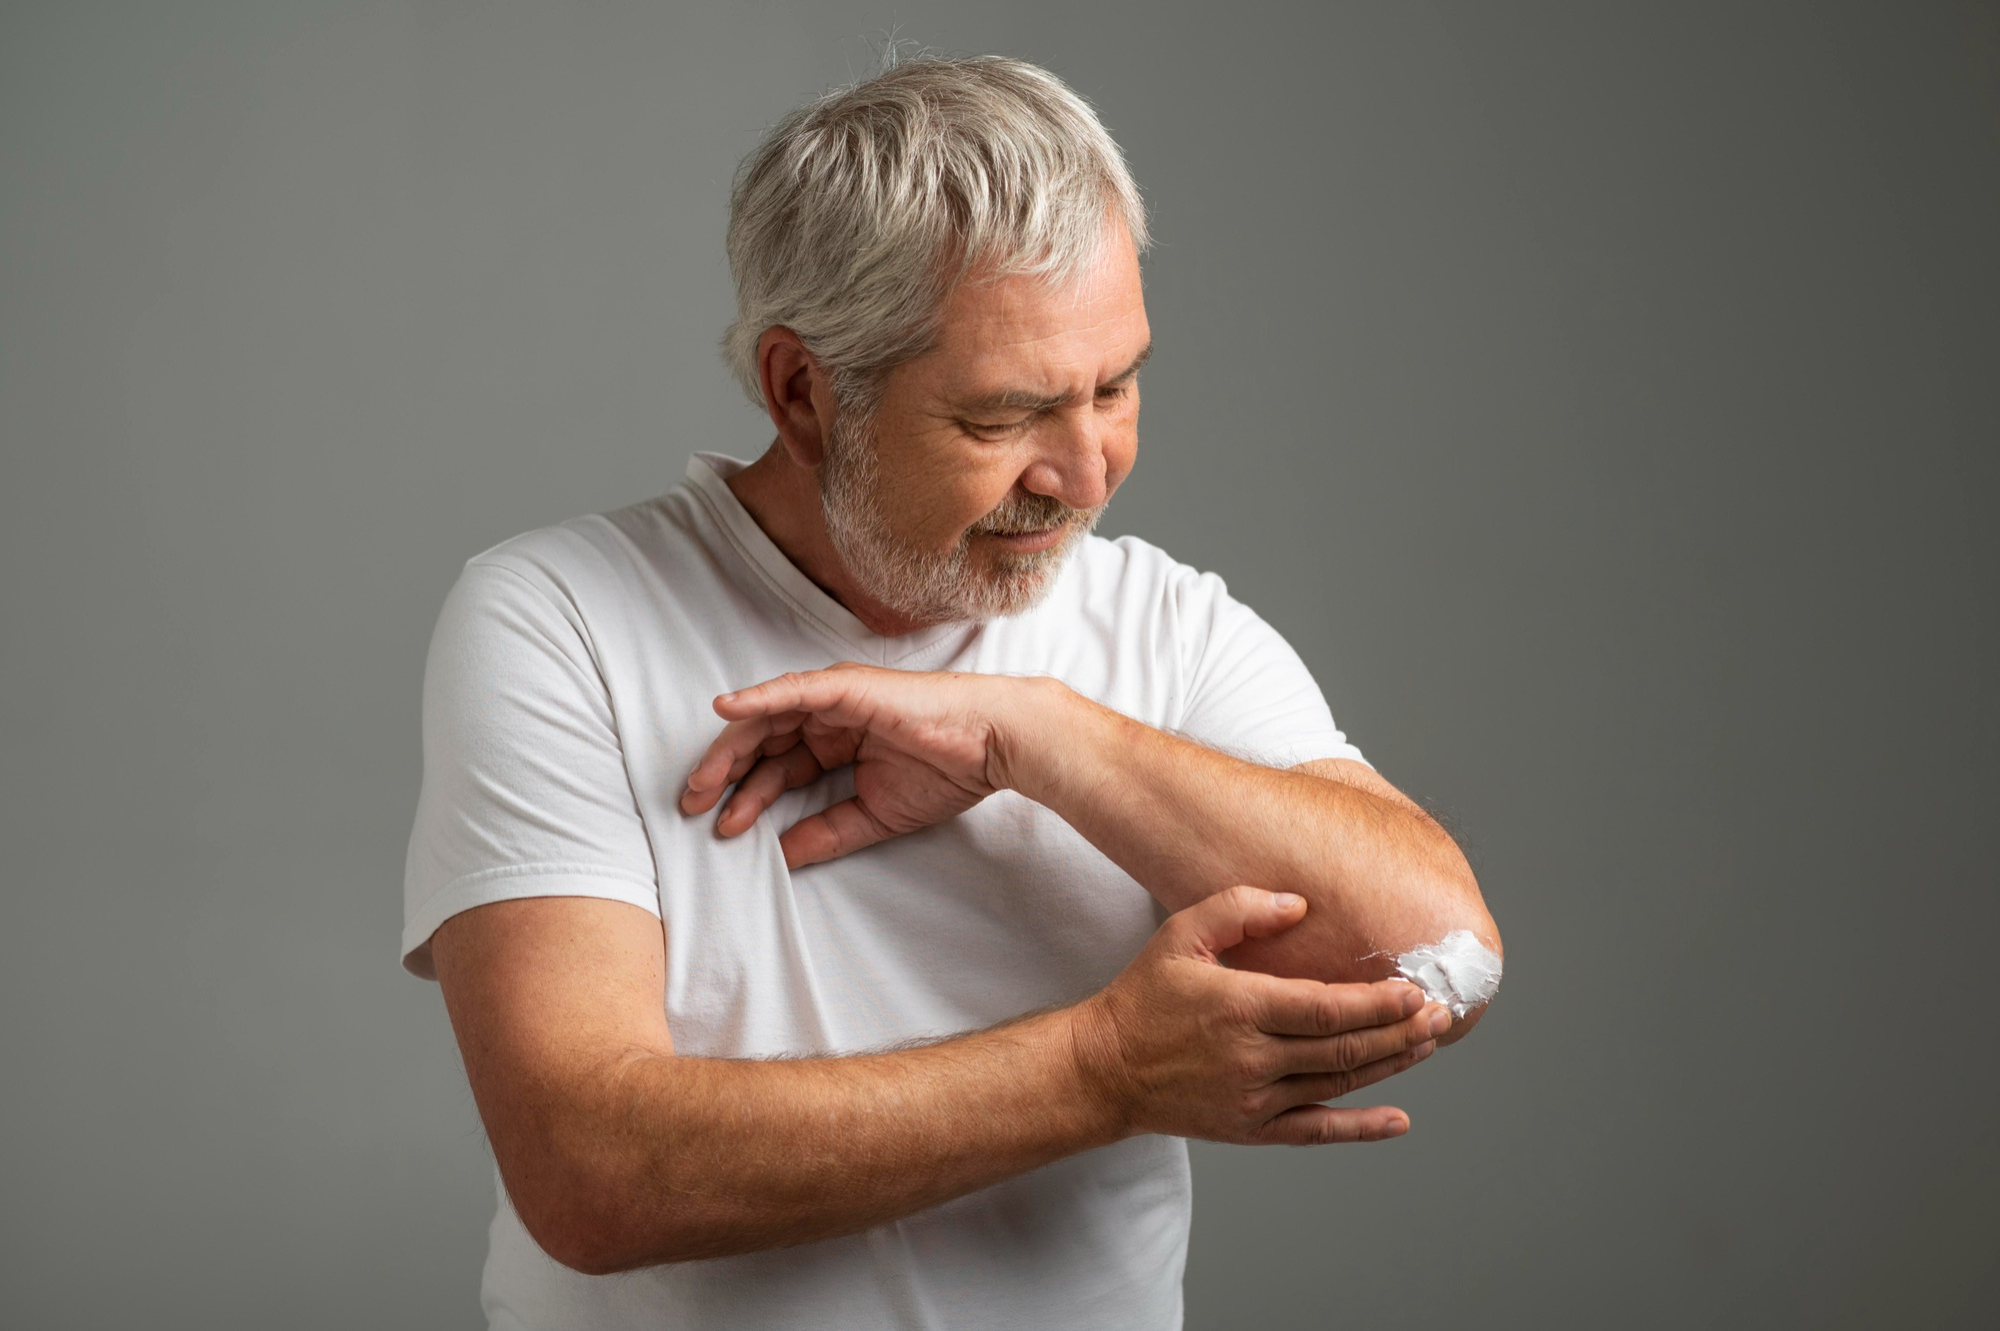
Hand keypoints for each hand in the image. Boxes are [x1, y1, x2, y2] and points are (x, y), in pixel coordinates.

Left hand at [679, 664, 1041, 868]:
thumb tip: (782, 855)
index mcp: (837, 741)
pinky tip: (727, 710)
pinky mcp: (846, 687)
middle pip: (762, 741)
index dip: (747, 796)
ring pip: (766, 718)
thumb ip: (826, 832)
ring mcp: (836, 697)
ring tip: (702, 781)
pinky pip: (792, 692)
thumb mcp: (873, 814)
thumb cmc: (946, 771)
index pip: (779, 767)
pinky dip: (757, 699)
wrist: (992, 745)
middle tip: (693, 806)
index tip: (720, 828)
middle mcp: (829, 715)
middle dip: (725, 774)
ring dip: (730, 748)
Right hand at [1068, 886, 1452, 1143]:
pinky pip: (1316, 1131)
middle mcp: (1251, 1059)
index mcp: (1239, 1008)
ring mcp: (1253, 1100)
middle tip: (1439, 1012)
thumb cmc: (1144, 995)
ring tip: (1428, 1042)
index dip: (1376, 1003)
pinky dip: (1361, 1128)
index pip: (1325, 1010)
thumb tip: (1298, 905)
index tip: (1413, 990)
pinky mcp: (1251, 1129)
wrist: (1104, 1068)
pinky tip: (1399, 1120)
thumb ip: (1238, 910)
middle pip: (1343, 1049)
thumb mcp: (1180, 935)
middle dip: (1398, 1030)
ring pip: (1338, 1084)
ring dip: (1389, 1064)